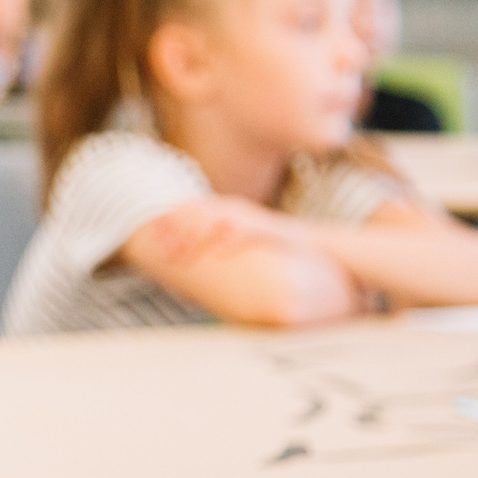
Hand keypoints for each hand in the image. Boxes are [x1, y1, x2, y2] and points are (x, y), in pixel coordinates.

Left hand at [135, 195, 305, 266]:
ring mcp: (256, 220)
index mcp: (231, 211)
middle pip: (202, 214)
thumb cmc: (276, 249)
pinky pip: (250, 232)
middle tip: (161, 249)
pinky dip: (232, 240)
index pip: (196, 210)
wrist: (322, 247)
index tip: (155, 235)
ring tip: (179, 253)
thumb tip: (191, 267)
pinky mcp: (274, 232)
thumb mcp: (243, 244)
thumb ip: (218, 247)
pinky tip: (219, 252)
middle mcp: (241, 212)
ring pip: (221, 221)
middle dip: (178, 229)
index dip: (174, 220)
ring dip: (197, 235)